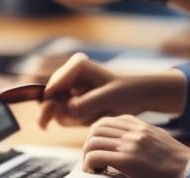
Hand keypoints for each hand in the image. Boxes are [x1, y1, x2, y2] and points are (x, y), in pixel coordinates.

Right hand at [37, 53, 186, 128]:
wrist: (139, 95)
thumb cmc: (127, 91)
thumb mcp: (109, 97)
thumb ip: (85, 103)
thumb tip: (66, 108)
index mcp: (77, 65)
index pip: (53, 85)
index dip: (51, 101)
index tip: (58, 115)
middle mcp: (70, 73)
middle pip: (50, 97)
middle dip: (58, 111)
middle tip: (57, 123)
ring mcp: (70, 86)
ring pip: (57, 108)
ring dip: (74, 117)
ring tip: (96, 114)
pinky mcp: (73, 98)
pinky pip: (65, 114)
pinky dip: (77, 120)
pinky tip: (93, 116)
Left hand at [81, 115, 189, 177]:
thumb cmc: (176, 162)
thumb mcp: (157, 141)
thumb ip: (139, 138)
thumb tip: (122, 144)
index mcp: (140, 126)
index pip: (107, 121)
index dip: (97, 134)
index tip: (97, 147)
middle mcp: (134, 132)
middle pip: (97, 129)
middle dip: (89, 144)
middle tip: (91, 159)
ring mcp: (130, 145)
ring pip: (93, 142)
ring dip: (87, 155)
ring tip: (92, 167)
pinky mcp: (127, 160)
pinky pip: (96, 156)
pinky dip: (89, 164)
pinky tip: (95, 171)